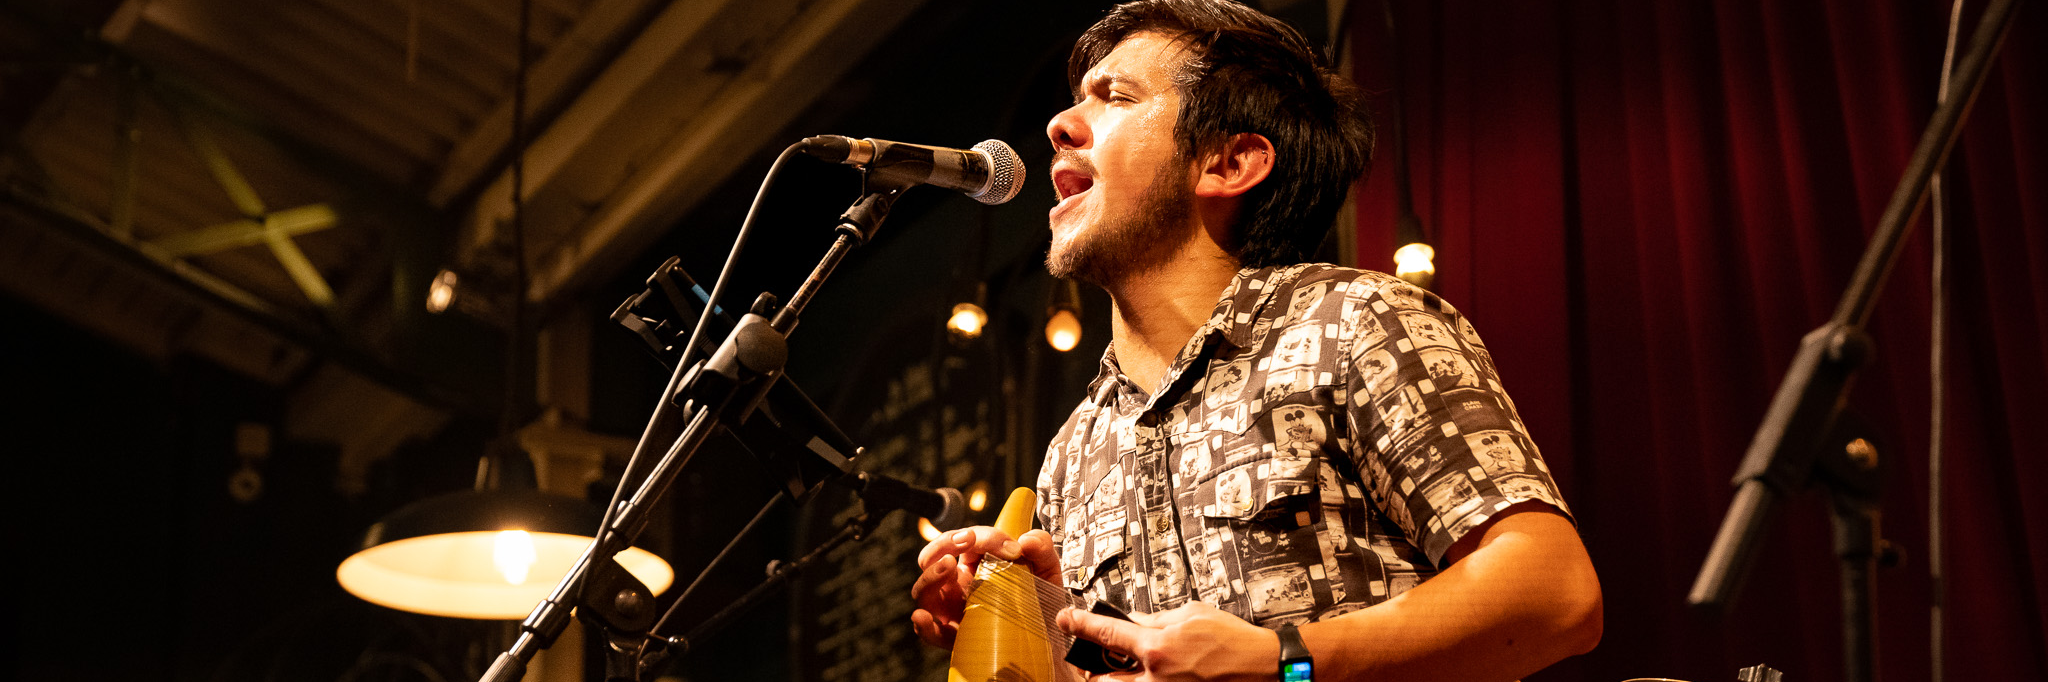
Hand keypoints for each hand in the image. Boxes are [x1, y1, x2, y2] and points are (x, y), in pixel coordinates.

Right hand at [909, 526, 1058, 648]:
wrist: (1051, 642)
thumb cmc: (1042, 603)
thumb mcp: (1048, 572)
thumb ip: (1042, 549)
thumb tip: (1026, 541)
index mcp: (978, 562)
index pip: (970, 540)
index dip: (987, 538)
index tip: (1013, 549)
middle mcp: (961, 582)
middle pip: (936, 557)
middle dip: (944, 545)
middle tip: (964, 542)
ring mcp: (954, 609)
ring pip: (926, 591)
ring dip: (931, 576)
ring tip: (947, 567)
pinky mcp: (956, 637)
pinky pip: (931, 632)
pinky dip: (924, 625)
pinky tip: (924, 618)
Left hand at [1056, 602, 1278, 681]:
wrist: (1264, 668)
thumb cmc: (1233, 640)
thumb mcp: (1192, 614)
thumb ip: (1156, 618)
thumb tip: (1132, 619)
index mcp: (1158, 648)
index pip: (1106, 634)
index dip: (1080, 624)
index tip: (1066, 619)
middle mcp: (1157, 677)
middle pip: (1102, 681)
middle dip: (1091, 673)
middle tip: (1088, 663)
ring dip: (1115, 681)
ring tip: (1118, 671)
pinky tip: (1147, 674)